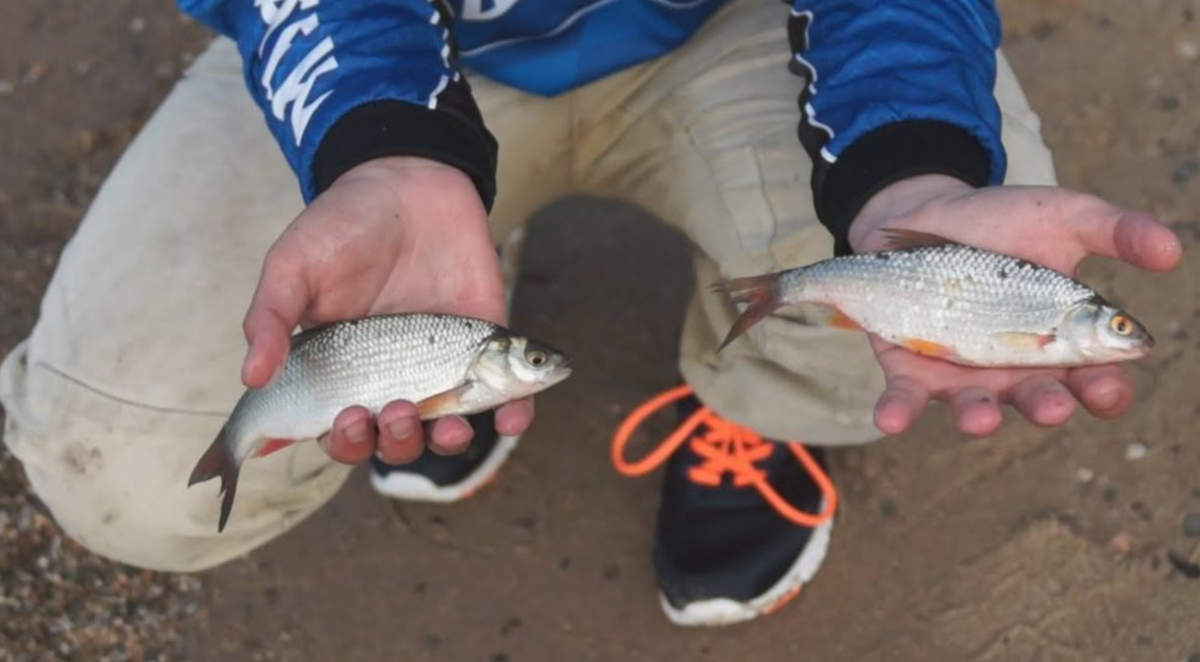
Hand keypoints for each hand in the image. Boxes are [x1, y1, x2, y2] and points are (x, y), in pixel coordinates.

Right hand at [241, 157, 532, 463]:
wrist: (407, 179)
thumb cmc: (342, 223)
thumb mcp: (292, 265)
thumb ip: (269, 319)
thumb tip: (251, 378)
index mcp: (340, 371)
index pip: (339, 430)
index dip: (342, 440)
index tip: (345, 420)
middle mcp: (391, 377)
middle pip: (392, 440)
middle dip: (392, 442)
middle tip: (393, 411)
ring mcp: (441, 364)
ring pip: (444, 429)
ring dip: (444, 440)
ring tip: (443, 423)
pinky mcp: (484, 344)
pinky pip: (503, 395)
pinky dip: (513, 415)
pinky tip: (512, 418)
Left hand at [848, 174, 1181, 436]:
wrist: (927, 213)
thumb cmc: (1004, 222)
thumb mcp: (1064, 217)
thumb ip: (1116, 231)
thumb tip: (1172, 251)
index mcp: (1063, 343)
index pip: (1094, 379)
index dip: (1104, 389)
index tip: (1105, 386)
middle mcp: (1017, 370)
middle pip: (1039, 399)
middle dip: (1047, 406)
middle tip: (1054, 406)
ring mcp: (965, 375)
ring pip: (976, 408)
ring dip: (979, 417)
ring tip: (982, 419)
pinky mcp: (912, 370)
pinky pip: (907, 399)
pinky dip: (899, 411)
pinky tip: (891, 419)